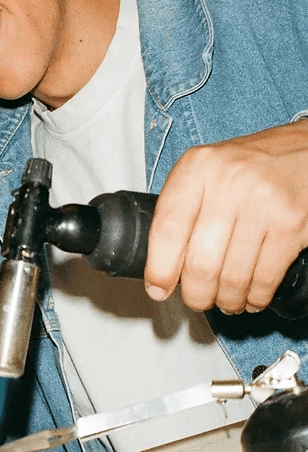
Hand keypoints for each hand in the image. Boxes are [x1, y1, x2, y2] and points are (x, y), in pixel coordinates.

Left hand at [144, 122, 307, 313]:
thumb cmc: (252, 166)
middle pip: (199, 262)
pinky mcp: (291, 223)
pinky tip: (251, 296)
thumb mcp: (208, 171)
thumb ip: (183, 208)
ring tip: (226, 301)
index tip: (158, 289)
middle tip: (198, 301)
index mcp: (198, 167)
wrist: (307, 150)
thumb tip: (162, 265)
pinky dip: (255, 297)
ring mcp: (263, 203)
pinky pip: (265, 278)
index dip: (160, 269)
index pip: (166, 228)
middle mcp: (228, 182)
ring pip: (232, 277)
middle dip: (196, 294)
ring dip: (227, 300)